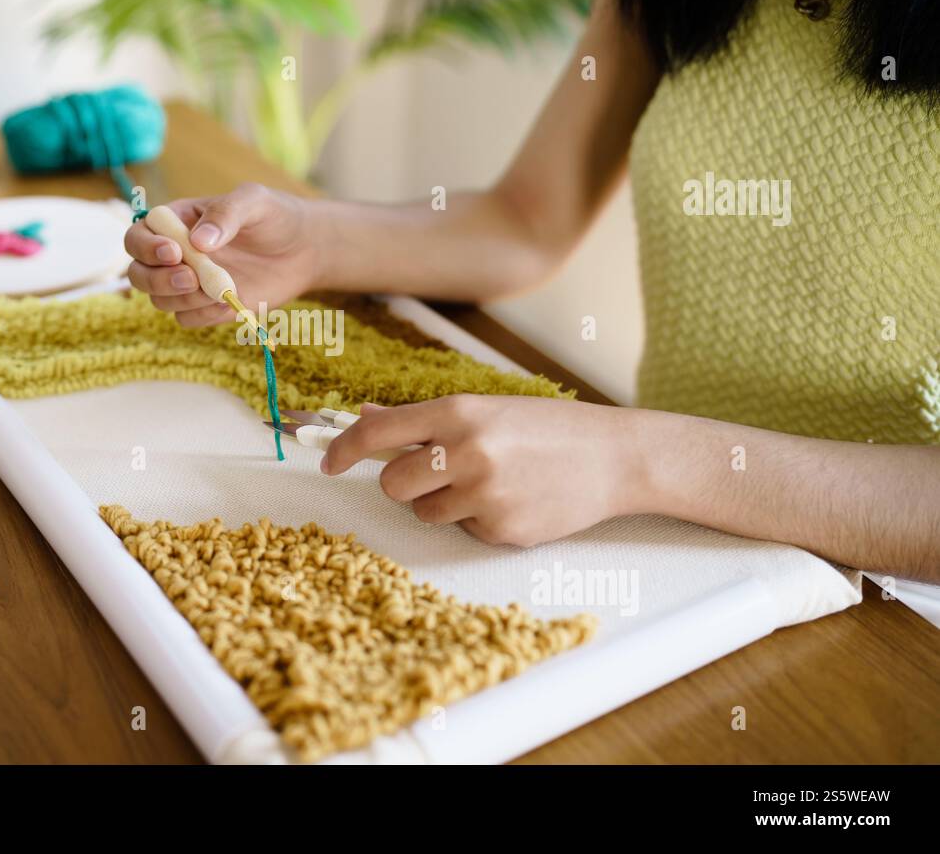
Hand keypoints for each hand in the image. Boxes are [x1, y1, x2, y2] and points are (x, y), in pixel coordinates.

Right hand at [123, 183, 321, 326]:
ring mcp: (188, 283)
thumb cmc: (275, 217)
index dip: (146, 247)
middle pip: (139, 274)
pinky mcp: (205, 307)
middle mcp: (175, 255)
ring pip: (160, 301)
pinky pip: (187, 319)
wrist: (304, 250)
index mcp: (176, 222)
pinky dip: (204, 315)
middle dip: (158, 280)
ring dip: (184, 300)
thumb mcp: (254, 202)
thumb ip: (226, 213)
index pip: (138, 236)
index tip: (175, 252)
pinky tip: (231, 301)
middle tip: (192, 278)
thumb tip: (198, 241)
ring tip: (220, 288)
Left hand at [321, 395, 642, 546]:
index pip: (377, 432)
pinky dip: (478, 520)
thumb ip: (425, 419)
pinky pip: (463, 531)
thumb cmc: (546, 429)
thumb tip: (366, 417)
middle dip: (402, 483)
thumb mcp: (486, 410)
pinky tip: (513, 500)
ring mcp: (485, 494)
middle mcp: (466, 451)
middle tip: (432, 474)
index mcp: (459, 412)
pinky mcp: (502, 529)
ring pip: (424, 512)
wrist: (614, 457)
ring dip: (442, 503)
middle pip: (391, 483)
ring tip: (487, 483)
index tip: (326, 461)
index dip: (343, 449)